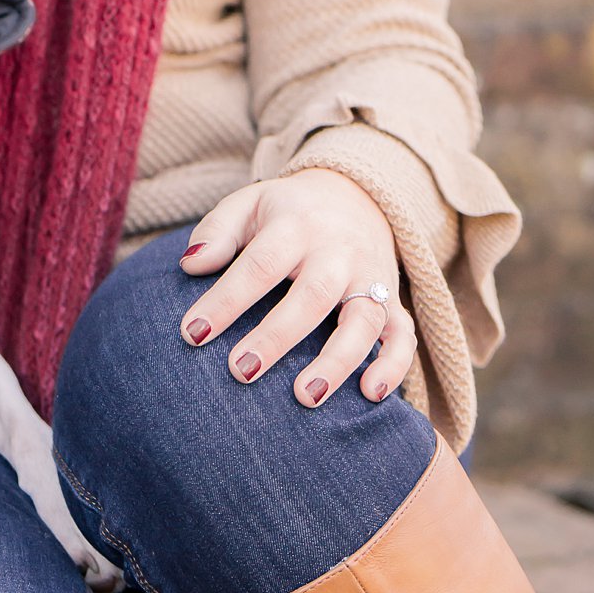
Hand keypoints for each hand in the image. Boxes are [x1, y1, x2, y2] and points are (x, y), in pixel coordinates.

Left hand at [177, 169, 415, 408]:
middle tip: (241, 371)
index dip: (227, 300)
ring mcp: (371, 278)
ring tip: (306, 398)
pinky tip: (371, 395)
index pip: (259, 264)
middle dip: (277, 337)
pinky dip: (394, 365)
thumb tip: (190, 266)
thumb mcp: (248, 203)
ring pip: (363, 320)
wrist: (355, 195)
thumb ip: (217, 230)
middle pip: (312, 295)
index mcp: (296, 226)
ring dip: (337, 361)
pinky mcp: (393, 301)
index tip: (192, 333)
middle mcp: (338, 252)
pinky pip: (403, 336)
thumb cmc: (286, 211)